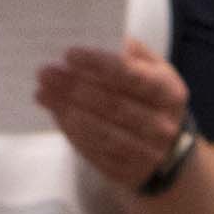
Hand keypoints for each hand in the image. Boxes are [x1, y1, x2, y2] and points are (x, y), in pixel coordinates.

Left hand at [37, 44, 192, 190]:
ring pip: (102, 132)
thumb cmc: (153, 100)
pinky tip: (57, 115)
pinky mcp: (128, 174)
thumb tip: (108, 39)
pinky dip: (73, 133)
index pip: (132, 76)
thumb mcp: (156, 73)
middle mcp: (162, 126)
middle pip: (113, 105)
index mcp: (170, 93)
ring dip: (68, 111)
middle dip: (75, 87)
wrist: (169, 154)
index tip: (69, 54)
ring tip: (43, 93)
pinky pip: (96, 153)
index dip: (99, 65)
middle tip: (46, 72)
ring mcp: (147, 154)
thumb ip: (135, 55)